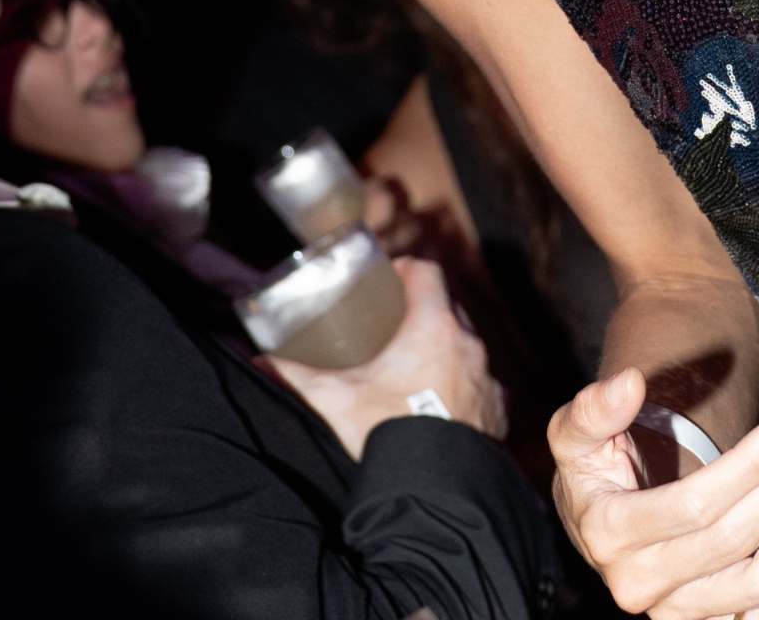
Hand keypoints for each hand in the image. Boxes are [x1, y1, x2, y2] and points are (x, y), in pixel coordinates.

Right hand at [268, 257, 507, 459]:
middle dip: (424, 311)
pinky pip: (482, 384)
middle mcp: (468, 344)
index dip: (408, 270)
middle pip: (448, 308)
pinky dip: (463, 385)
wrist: (433, 488)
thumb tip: (260, 361)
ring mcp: (487, 377)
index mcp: (433, 327)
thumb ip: (297, 375)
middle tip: (395, 324)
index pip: (428, 273)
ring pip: (466, 346)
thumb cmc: (386, 432)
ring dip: (445, 348)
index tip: (391, 279)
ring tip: (417, 365)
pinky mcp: (497, 409)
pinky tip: (443, 401)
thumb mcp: (336, 399)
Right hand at [549, 367, 758, 618]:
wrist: (599, 526)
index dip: (751, 465)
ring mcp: (680, 613)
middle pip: (736, 539)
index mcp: (608, 535)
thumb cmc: (594, 472)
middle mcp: (642, 586)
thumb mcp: (576, 434)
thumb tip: (629, 384)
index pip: (695, 505)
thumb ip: (594, 408)